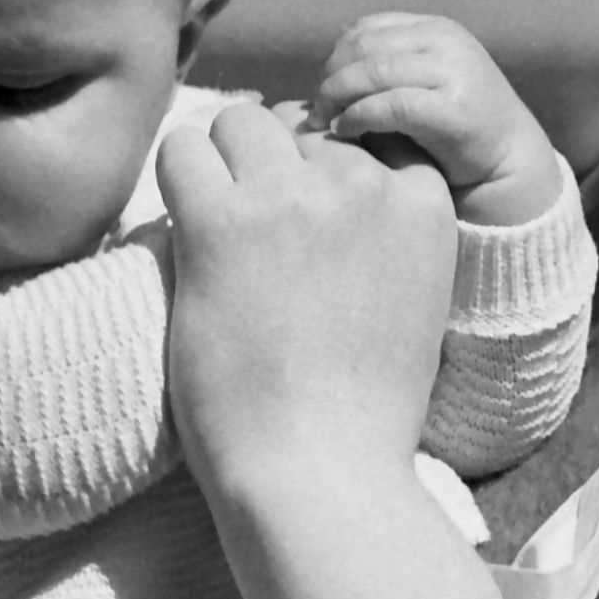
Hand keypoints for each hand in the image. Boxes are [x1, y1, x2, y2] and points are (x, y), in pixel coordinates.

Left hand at [156, 99, 456, 501]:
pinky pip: (180, 151)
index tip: (307, 235)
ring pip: (237, 124)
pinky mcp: (222, 222)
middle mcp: (364, 187)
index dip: (324, 180)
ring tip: (217, 236)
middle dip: (271, 170)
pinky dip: (174, 182)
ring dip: (220, 167)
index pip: (363, 142)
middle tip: (254, 242)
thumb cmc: (360, 412)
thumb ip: (382, 236)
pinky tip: (185, 235)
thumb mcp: (409, 303)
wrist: (319, 473)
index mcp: (423, 206)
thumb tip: (321, 177)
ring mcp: (293, 199)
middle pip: (299, 129)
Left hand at [305, 13, 564, 225]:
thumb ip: (383, 73)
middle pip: (364, 47)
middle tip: (315, 112)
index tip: (322, 91)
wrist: (510, 163)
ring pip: (374, 72)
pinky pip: (392, 105)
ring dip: (338, 97)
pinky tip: (346, 131)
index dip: (335, 58)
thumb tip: (322, 79)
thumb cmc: (453, 130)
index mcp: (436, 29)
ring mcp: (454, 73)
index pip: (366, 30)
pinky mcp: (456, 110)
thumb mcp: (421, 84)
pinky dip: (359, 116)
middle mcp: (446, 42)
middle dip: (331, 78)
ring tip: (324, 123)